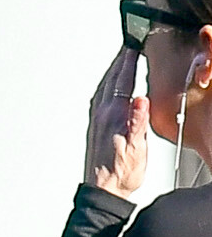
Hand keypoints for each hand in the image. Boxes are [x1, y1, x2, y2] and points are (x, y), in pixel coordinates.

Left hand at [85, 48, 148, 197]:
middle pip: (111, 80)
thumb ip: (137, 122)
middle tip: (127, 44)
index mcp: (114, 116)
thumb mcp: (135, 147)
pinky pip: (100, 98)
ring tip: (121, 59)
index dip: (129, 61)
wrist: (103, 192)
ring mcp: (96, 122)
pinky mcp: (95, 129)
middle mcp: (102, 116)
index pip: (123, 81)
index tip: (134, 45)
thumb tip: (140, 99)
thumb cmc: (120, 173)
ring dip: (112, 71)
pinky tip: (111, 86)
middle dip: (120, 61)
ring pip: (104, 88)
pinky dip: (107, 85)